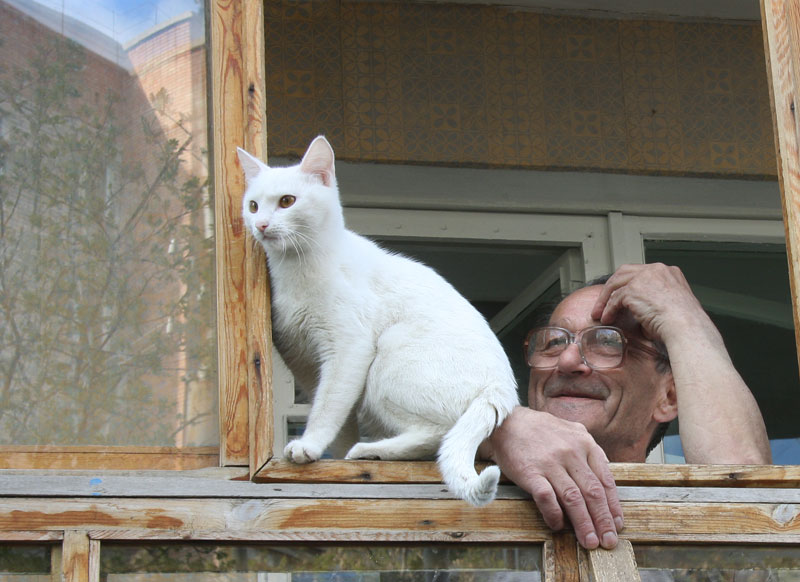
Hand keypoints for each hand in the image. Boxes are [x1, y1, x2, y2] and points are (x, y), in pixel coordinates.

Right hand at [485, 407, 622, 549]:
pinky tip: (557, 526)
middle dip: (603, 521)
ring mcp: (550, 463)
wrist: (506, 422)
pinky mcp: (531, 472)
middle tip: (608, 541)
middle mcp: (571, 453)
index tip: (617, 524)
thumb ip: (589, 450)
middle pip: (593, 493)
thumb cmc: (539, 429)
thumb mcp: (571, 431)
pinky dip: (554, 515)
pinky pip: (547, 499)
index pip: (606, 481)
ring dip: (584, 524)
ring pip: (574, 499)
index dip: (613, 506)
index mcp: (585, 443)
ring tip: (589, 541)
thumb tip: (605, 472)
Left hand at [591, 263, 706, 343]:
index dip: (628, 283)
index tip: (620, 294)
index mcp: (669, 272)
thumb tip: (639, 313)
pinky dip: (608, 309)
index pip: (641, 272)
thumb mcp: (672, 306)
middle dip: (611, 288)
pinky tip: (607, 319)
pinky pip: (614, 299)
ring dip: (605, 300)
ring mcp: (644, 277)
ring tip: (600, 312)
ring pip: (615, 284)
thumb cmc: (684, 324)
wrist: (687, 327)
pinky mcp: (633, 289)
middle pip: (624, 272)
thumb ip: (655, 302)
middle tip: (604, 301)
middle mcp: (656, 270)